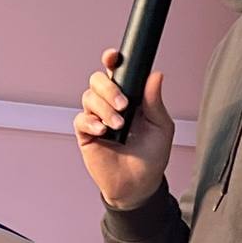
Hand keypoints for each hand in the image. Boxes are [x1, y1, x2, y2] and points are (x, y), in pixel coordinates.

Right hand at [74, 51, 173, 212]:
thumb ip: (155, 101)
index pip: (117, 72)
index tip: (113, 57)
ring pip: (88, 97)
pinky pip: (80, 119)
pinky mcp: (86, 134)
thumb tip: (155, 75)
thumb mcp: (161, 127)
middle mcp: (111, 104)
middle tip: (123, 105)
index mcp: (130, 97)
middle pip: (98, 80)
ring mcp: (97, 118)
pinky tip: (103, 131)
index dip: (112, 61)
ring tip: (118, 125)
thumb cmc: (152, 156)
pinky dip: (91, 122)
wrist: (139, 185)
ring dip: (104, 108)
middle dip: (109, 88)